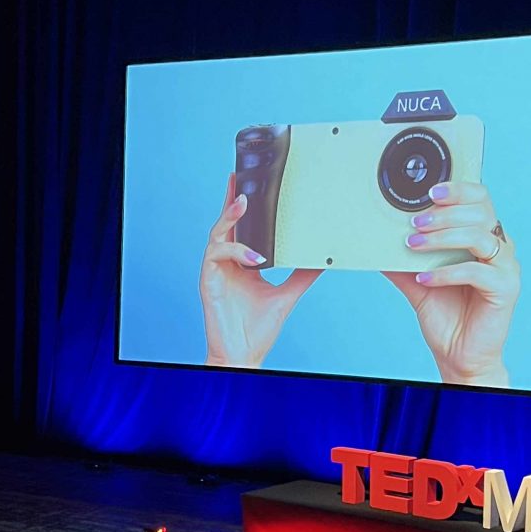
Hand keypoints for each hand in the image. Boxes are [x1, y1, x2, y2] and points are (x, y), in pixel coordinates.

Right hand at [200, 173, 321, 367]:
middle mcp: (226, 264)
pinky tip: (254, 257)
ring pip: (217, 233)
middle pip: (225, 223)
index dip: (240, 205)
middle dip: (231, 199)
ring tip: (244, 203)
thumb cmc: (258, 329)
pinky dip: (235, 251)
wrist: (243, 355)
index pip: (240, 228)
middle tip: (239, 177)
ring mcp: (215, 271)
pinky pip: (216, 255)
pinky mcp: (208, 282)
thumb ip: (301, 275)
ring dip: (230, 217)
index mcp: (241, 263)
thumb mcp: (287, 295)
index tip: (247, 182)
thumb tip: (322, 260)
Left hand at [382, 182, 519, 386]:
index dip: (459, 190)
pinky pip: (477, 272)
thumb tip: (377, 243)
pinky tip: (424, 278)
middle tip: (416, 222)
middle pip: (481, 212)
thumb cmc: (445, 315)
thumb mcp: (417, 283)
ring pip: (480, 237)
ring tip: (414, 244)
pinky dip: (447, 272)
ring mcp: (506, 268)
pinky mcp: (505, 289)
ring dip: (443, 238)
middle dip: (444, 213)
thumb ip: (402, 262)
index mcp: (483, 238)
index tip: (430, 191)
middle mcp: (499, 248)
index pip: (480, 200)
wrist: (458, 354)